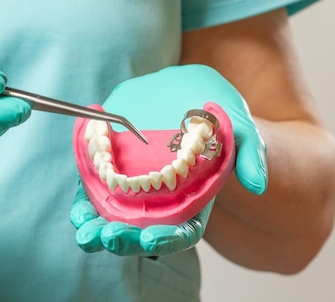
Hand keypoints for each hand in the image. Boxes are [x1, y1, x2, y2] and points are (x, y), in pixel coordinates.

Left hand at [70, 64, 266, 255]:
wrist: (187, 93)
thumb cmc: (217, 116)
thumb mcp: (240, 129)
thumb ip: (250, 154)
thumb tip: (257, 184)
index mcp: (193, 201)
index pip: (182, 231)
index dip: (167, 239)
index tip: (152, 242)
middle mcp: (161, 201)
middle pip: (142, 231)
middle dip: (125, 239)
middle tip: (106, 238)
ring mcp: (135, 188)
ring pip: (114, 218)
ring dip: (97, 227)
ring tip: (85, 233)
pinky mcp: (113, 170)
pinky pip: (96, 192)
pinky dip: (85, 202)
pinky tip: (78, 208)